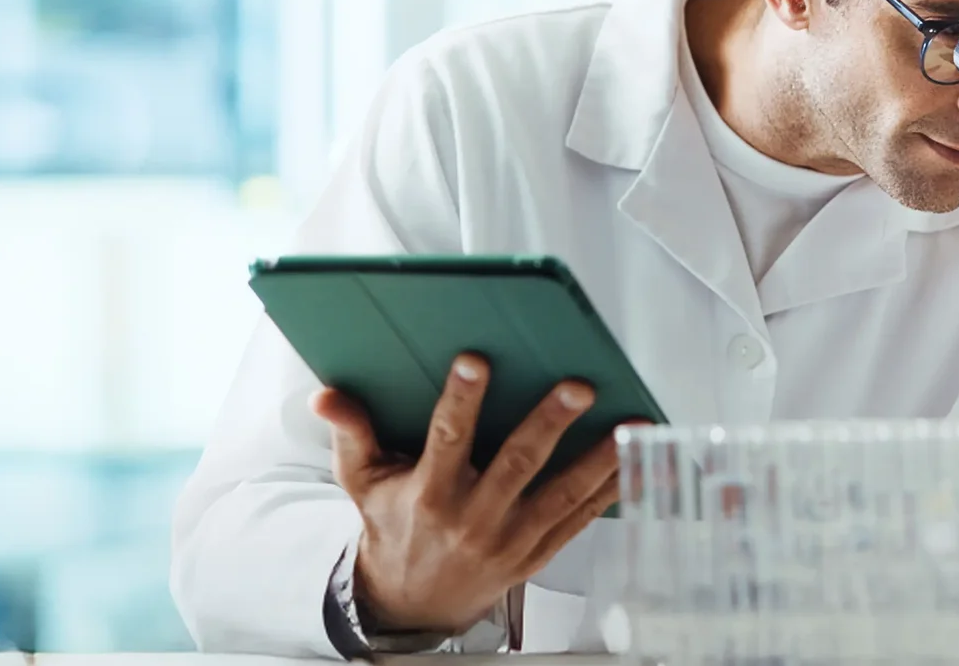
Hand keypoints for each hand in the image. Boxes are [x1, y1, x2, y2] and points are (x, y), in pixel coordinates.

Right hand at [311, 353, 628, 634]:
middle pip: (517, 465)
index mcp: (430, 495)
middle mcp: (474, 519)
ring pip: (561, 494)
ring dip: (597, 457)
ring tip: (629, 421)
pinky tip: (632, 458)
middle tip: (577, 386)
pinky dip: (609, 490)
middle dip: (549, 423)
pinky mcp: (538, 553)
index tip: (475, 361)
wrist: (415, 598)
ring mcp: (511, 539)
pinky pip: (580, 519)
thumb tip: (327, 396)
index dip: (460, 400)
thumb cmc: (392, 527)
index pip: (446, 440)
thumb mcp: (361, 483)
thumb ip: (350, 435)